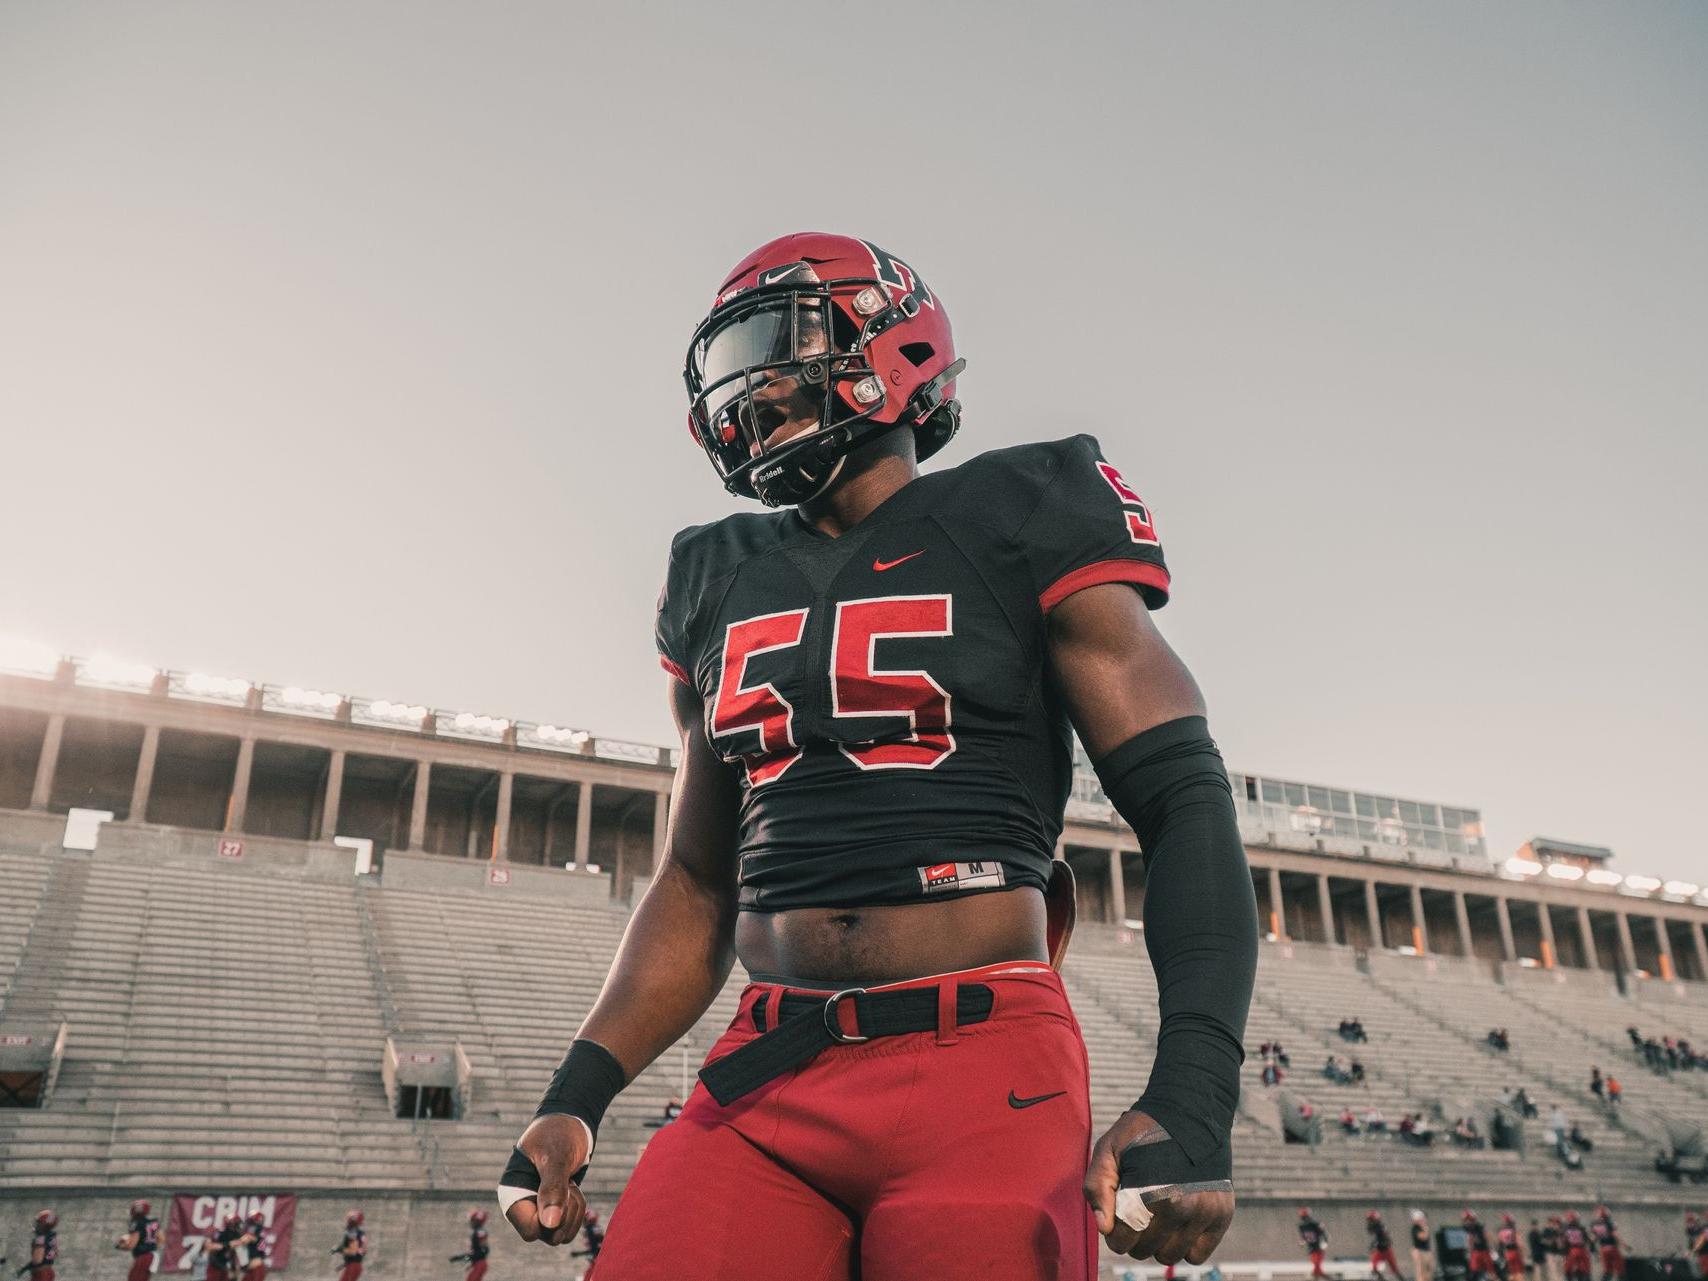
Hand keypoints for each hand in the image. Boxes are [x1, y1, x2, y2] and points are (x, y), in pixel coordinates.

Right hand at [503, 1114, 590, 1246]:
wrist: (569, 1123)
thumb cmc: (557, 1134)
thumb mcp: (555, 1157)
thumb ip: (552, 1188)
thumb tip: (549, 1224)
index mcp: (513, 1195)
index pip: (530, 1232)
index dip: (550, 1220)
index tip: (562, 1193)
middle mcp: (524, 1207)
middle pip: (549, 1236)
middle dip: (566, 1212)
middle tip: (568, 1184)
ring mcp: (540, 1210)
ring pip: (562, 1234)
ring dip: (574, 1211)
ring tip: (570, 1183)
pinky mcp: (555, 1209)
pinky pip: (570, 1226)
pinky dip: (578, 1209)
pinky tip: (573, 1187)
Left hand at [1084, 1110, 1234, 1262]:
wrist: (1190, 1111)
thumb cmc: (1143, 1131)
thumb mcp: (1108, 1149)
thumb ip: (1097, 1187)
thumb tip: (1104, 1228)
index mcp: (1149, 1192)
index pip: (1121, 1241)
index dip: (1113, 1232)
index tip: (1116, 1217)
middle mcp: (1181, 1207)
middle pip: (1144, 1251)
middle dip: (1134, 1236)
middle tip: (1136, 1213)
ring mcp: (1204, 1212)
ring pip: (1170, 1257)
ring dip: (1158, 1244)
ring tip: (1155, 1217)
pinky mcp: (1222, 1215)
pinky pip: (1197, 1255)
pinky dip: (1184, 1245)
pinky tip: (1177, 1223)